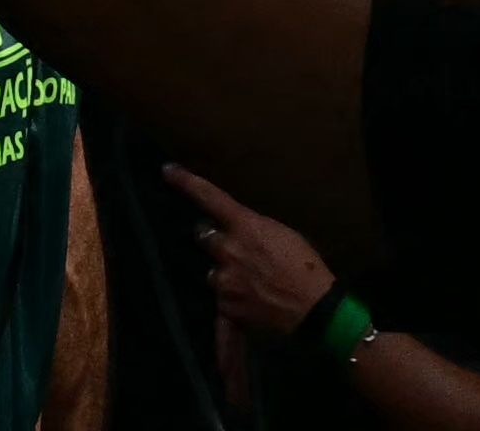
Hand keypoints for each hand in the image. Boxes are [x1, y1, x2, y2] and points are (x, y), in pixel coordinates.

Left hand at [172, 164, 340, 358]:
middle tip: (234, 249)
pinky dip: (234, 302)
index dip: (186, 182)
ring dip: (226, 274)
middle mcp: (228, 250)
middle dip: (214, 239)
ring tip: (253, 284)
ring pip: (214, 272)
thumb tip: (243, 233)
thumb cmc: (306, 265)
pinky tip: (251, 310)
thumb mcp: (284, 235)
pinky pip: (222, 301)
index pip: (209, 198)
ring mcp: (224, 280)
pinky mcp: (225, 307)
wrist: (312, 306)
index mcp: (245, 226)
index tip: (167, 170)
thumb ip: (255, 232)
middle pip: (205, 236)